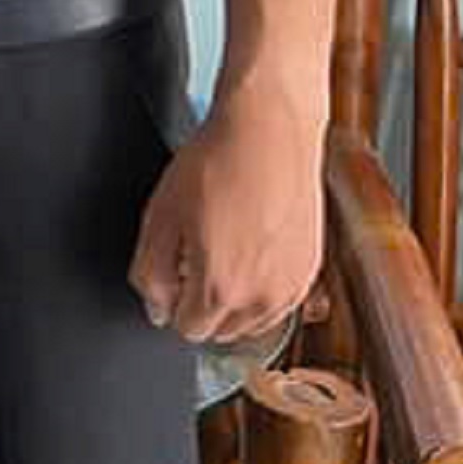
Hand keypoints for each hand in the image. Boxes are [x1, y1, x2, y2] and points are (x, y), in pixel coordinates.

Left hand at [129, 82, 325, 343]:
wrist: (269, 133)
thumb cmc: (217, 165)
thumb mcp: (160, 215)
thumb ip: (151, 272)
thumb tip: (157, 309)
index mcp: (221, 289)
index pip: (188, 329)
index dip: (172, 301)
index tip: (173, 272)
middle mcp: (263, 299)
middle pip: (220, 330)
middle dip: (201, 303)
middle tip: (195, 255)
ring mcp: (293, 288)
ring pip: (252, 321)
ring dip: (233, 300)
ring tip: (223, 248)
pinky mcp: (311, 271)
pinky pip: (279, 302)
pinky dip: (261, 288)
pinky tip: (250, 247)